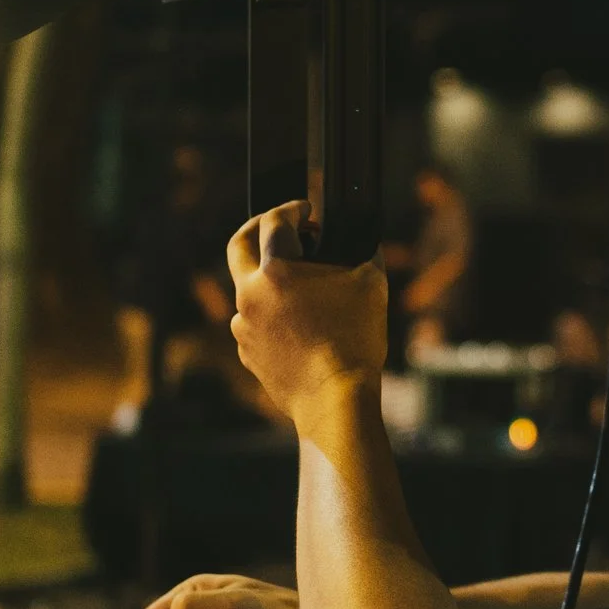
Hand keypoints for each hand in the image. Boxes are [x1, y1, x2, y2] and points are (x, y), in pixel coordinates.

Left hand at [226, 202, 387, 424]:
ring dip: (267, 278)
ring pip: (246, 289)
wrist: (336, 400)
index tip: (306, 209)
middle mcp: (250, 295)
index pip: (276, 222)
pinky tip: (297, 322)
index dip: (293, 208)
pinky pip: (253, 323)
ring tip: (299, 284)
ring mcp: (244, 326)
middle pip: (237, 246)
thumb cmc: (355, 340)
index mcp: (276, 271)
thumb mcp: (370, 284)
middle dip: (256, 227)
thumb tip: (361, 242)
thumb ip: (363, 253)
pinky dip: (270, 314)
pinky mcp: (247, 352)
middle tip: (278, 224)